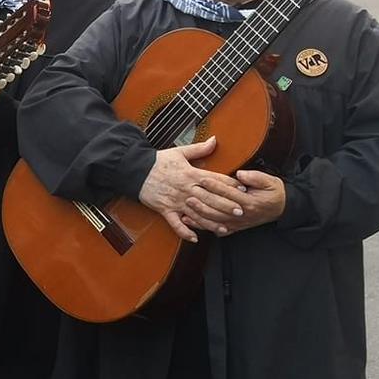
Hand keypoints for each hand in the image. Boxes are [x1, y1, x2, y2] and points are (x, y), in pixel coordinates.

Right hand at [136, 137, 255, 242]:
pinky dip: (184, 232)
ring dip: (211, 222)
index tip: (243, 190)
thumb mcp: (180, 152)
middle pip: (210, 198)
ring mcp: (176, 201)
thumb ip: (200, 148)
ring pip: (197, 214)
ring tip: (224, 228)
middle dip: (226, 205)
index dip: (230, 185)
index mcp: (191, 173)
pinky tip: (195, 238)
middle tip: (240, 211)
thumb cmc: (158, 161)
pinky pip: (176, 224)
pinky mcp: (165, 210)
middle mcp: (186, 189)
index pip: (215, 180)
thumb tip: (215, 140)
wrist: (136, 170)